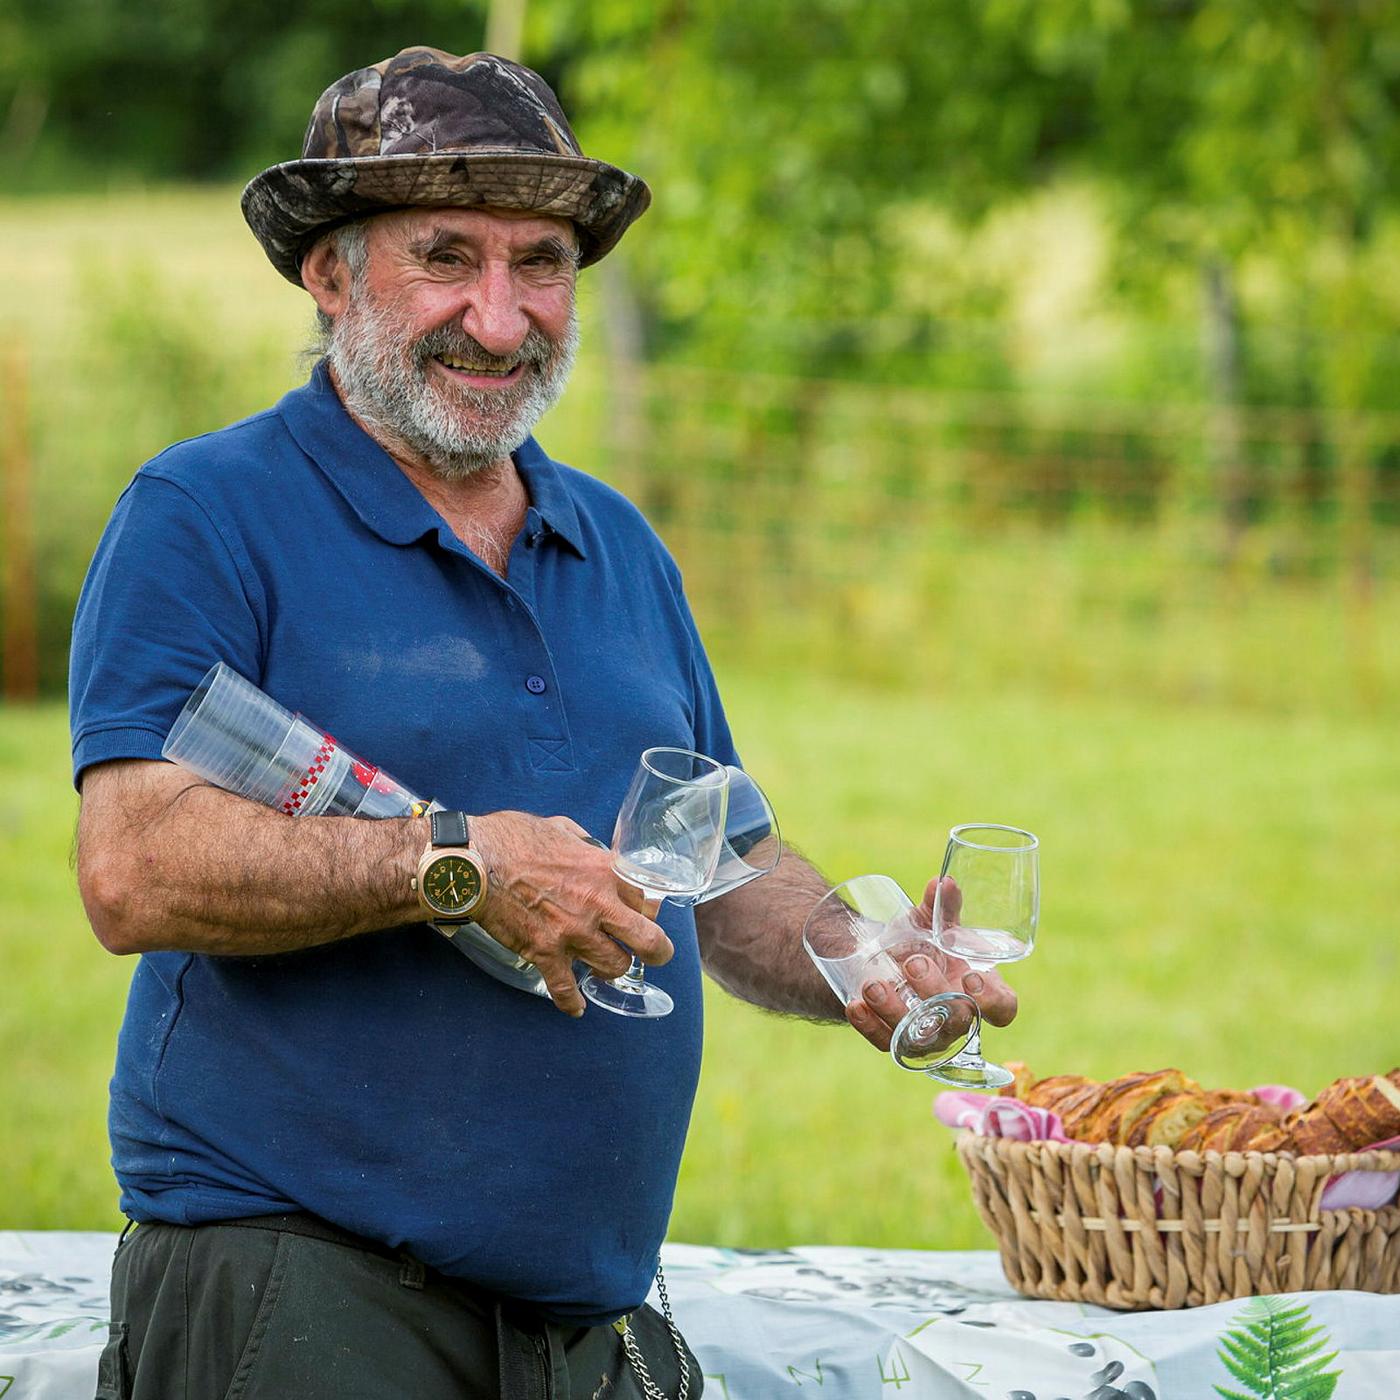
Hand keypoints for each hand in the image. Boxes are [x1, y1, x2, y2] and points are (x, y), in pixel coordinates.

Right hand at [469, 811, 670, 1016]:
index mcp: (604, 871)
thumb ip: (587, 847)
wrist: (474, 860)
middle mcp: (596, 905)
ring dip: (611, 967)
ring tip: (603, 963)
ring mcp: (571, 933)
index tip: (644, 914)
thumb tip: (595, 856)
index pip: (648, 900)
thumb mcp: (563, 828)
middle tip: (654, 954)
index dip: (650, 910)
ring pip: (614, 967)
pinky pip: (565, 989)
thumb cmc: (514, 837)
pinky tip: (577, 1007)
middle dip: (657, 951)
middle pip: (648, 941)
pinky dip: (572, 1002)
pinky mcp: (544, 953)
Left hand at [844, 876, 1017, 1052]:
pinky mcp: (895, 1041)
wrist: (883, 958)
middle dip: (935, 992)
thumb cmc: (924, 942)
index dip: (993, 1001)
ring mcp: (927, 1036)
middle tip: (912, 962)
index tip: (972, 978)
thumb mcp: (932, 922)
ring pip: (919, 1038)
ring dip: (895, 1011)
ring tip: (873, 984)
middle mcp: (957, 1018)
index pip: (1003, 1009)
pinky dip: (869, 1025)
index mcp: (980, 990)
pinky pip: (885, 1042)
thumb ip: (942, 906)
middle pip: (958, 1020)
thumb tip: (943, 882)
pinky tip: (856, 1004)